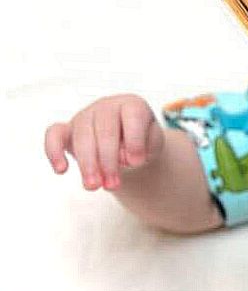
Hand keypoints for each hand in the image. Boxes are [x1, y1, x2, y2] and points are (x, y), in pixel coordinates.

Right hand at [45, 94, 164, 190]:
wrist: (129, 145)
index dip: (135, 141)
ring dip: (87, 164)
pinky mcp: (67, 129)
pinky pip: (54, 135)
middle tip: (112, 186)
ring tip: (94, 186)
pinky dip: (54, 151)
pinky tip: (61, 170)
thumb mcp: (151, 145)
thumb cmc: (143, 142)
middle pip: (105, 130)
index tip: (137, 163)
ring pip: (82, 136)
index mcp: (132, 104)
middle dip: (108, 161)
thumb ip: (143, 148)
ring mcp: (85, 116)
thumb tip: (123, 158)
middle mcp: (107, 106)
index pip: (133, 116)